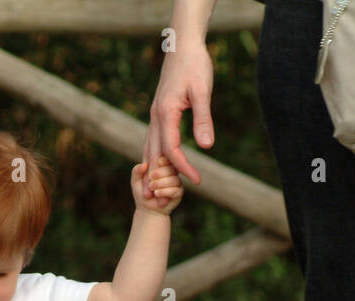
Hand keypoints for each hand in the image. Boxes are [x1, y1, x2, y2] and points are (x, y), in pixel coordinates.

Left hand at [133, 156, 182, 214]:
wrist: (147, 210)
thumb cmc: (142, 194)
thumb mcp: (135, 181)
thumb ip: (136, 171)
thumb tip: (144, 164)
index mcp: (163, 167)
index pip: (167, 159)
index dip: (163, 160)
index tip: (157, 162)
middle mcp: (172, 173)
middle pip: (171, 168)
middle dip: (160, 172)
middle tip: (150, 178)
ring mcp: (177, 183)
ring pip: (174, 179)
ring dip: (161, 183)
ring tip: (151, 188)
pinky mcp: (179, 193)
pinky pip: (176, 190)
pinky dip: (165, 191)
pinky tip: (157, 193)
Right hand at [142, 41, 213, 201]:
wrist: (182, 44)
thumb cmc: (194, 64)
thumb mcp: (203, 91)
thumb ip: (203, 119)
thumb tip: (205, 147)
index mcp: (165, 113)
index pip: (171, 150)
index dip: (184, 168)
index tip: (197, 181)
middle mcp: (155, 117)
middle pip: (154, 154)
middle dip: (160, 178)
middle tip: (163, 201)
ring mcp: (154, 114)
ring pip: (149, 148)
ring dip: (152, 170)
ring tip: (154, 190)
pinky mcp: (158, 111)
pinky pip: (152, 139)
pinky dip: (153, 156)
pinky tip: (157, 165)